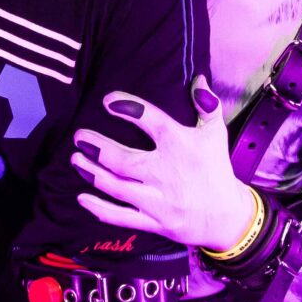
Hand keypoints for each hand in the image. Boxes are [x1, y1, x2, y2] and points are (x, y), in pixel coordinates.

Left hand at [73, 78, 257, 254]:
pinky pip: (121, 217)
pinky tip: (81, 197)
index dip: (129, 109)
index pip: (152, 122)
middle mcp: (166, 172)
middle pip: (123, 160)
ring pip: (117, 187)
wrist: (226, 216)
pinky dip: (99, 208)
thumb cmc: (216, 170)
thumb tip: (198, 79)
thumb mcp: (215, 134)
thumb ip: (206, 105)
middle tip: (79, 136)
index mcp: (180, 146)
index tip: (108, 101)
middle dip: (97, 147)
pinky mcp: (153, 222)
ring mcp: (158, 201)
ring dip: (92, 173)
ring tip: (75, 158)